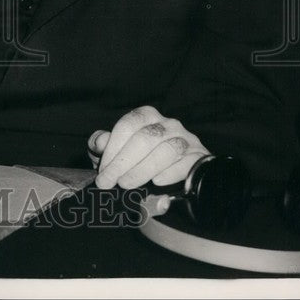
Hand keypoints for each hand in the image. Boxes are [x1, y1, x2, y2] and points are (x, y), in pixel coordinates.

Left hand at [88, 105, 208, 188]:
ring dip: (143, 169)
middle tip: (110, 182)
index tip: (103, 170)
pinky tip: (157, 182)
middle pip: (146, 138)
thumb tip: (99, 142)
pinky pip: (188, 163)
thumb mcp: (114, 151)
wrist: (172, 180)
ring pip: (167, 150)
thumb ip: (101, 144)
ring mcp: (187, 139)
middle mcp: (169, 124)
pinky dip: (171, 172)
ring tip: (127, 184)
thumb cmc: (136, 161)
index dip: (113, 148)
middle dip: (124, 162)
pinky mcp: (200, 158)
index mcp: (147, 116)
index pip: (129, 125)